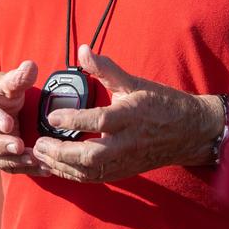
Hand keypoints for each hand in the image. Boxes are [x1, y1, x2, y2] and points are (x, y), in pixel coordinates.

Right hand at [0, 59, 49, 176]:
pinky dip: (23, 169)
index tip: (9, 124)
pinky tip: (42, 168)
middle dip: (1, 146)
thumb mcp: (4, 80)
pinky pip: (6, 166)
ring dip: (14, 161)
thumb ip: (17, 77)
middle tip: (20, 147)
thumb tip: (31, 67)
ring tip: (35, 160)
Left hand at [31, 45, 221, 182]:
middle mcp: (127, 142)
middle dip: (62, 153)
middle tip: (39, 143)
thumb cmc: (161, 104)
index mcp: (131, 116)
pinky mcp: (124, 172)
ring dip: (62, 166)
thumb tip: (82, 50)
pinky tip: (57, 166)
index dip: (73, 120)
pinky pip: (95, 178)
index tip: (51, 116)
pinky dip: (73, 174)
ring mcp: (126, 161)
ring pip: (90, 171)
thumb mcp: (134, 82)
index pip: (99, 120)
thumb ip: (105, 69)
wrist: (189, 132)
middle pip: (91, 155)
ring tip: (41, 155)